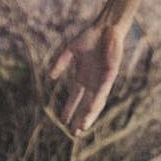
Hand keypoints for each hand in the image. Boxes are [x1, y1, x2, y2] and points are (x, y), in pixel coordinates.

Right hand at [49, 19, 124, 136]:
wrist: (106, 27)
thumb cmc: (90, 37)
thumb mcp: (70, 51)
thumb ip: (61, 63)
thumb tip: (50, 76)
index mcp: (83, 77)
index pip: (75, 98)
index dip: (69, 110)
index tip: (62, 121)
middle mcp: (93, 82)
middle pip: (86, 105)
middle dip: (80, 118)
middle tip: (74, 133)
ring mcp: (102, 79)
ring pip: (96, 102)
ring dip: (89, 114)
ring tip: (82, 127)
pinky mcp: (110, 74)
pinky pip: (103, 91)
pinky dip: (97, 101)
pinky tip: (91, 110)